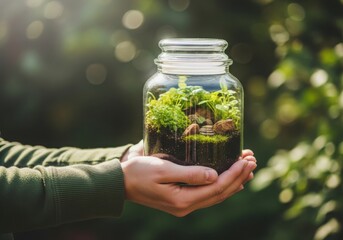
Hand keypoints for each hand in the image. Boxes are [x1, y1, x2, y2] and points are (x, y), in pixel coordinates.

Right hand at [121, 141, 256, 216]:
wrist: (121, 184)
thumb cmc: (139, 172)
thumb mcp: (162, 169)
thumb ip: (189, 173)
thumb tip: (214, 175)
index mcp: (182, 200)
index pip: (217, 187)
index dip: (234, 174)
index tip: (246, 159)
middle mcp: (186, 206)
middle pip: (220, 193)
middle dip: (239, 177)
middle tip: (252, 160)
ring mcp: (184, 205)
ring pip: (216, 195)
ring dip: (233, 182)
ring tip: (247, 168)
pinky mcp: (181, 200)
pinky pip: (207, 194)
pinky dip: (222, 186)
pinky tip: (230, 179)